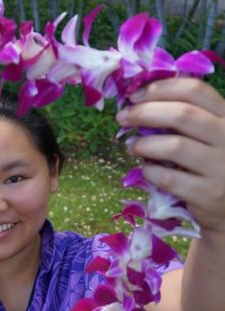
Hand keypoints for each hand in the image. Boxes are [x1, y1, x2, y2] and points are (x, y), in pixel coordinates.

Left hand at [117, 78, 224, 233]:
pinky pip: (169, 178)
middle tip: (122, 118)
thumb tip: (139, 102)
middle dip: (144, 112)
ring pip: (175, 146)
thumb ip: (187, 119)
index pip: (195, 90)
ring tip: (131, 147)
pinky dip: (150, 172)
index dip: (160, 89)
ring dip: (144, 144)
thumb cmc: (211, 166)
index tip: (134, 96)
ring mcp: (221, 167)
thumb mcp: (208, 136)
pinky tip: (146, 170)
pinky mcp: (208, 194)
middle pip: (182, 114)